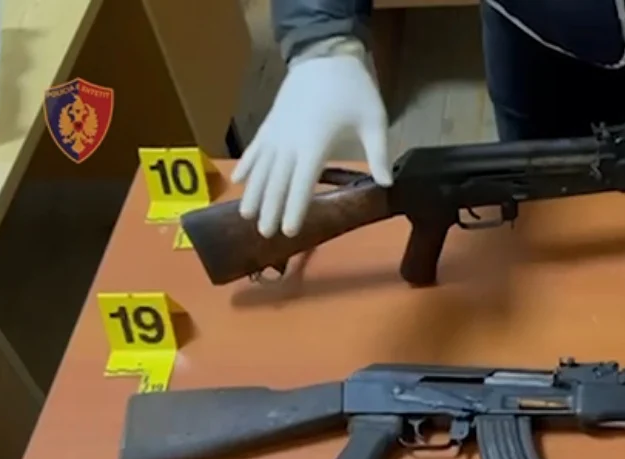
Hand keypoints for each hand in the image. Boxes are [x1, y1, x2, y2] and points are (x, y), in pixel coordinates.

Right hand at [233, 53, 392, 237]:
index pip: (302, 183)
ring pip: (262, 168)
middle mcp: (290, 142)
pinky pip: (255, 149)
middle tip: (265, 235)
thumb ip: (378, 153)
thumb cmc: (353, 90)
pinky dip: (246, 165)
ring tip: (246, 216)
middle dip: (270, 209)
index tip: (288, 230)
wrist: (324, 57)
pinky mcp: (270, 123)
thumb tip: (386, 184)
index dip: (294, 208)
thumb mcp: (374, 120)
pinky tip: (238, 181)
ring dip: (254, 193)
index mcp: (316, 144)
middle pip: (278, 181)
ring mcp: (276, 132)